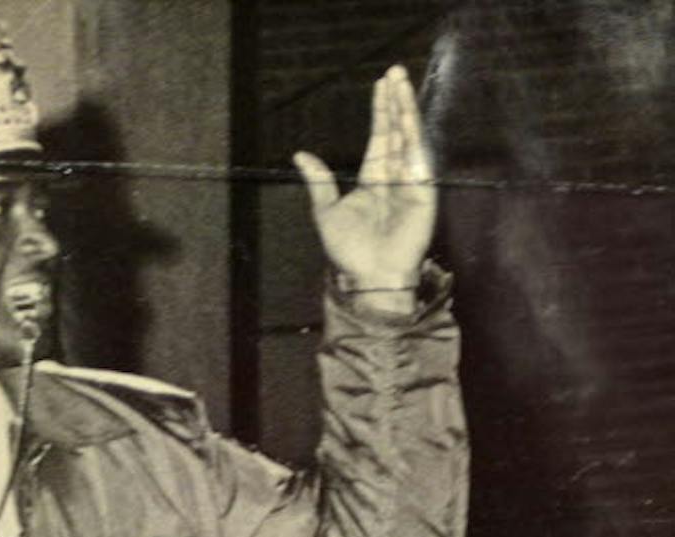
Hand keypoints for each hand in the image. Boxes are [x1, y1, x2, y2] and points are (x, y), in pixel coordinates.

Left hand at [293, 65, 435, 312]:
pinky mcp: (424, 192)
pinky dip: (414, 135)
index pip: (379, 137)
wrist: (369, 276)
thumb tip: (300, 154)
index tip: (380, 85)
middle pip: (395, 130)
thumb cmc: (349, 251)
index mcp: (373, 179)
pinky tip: (408, 115)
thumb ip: (318, 182)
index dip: (380, 111)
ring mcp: (411, 182)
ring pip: (408, 137)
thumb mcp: (326, 212)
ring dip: (405, 109)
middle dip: (395, 101)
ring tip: (400, 82)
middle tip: (393, 71)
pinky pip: (419, 157)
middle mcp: (394, 176)